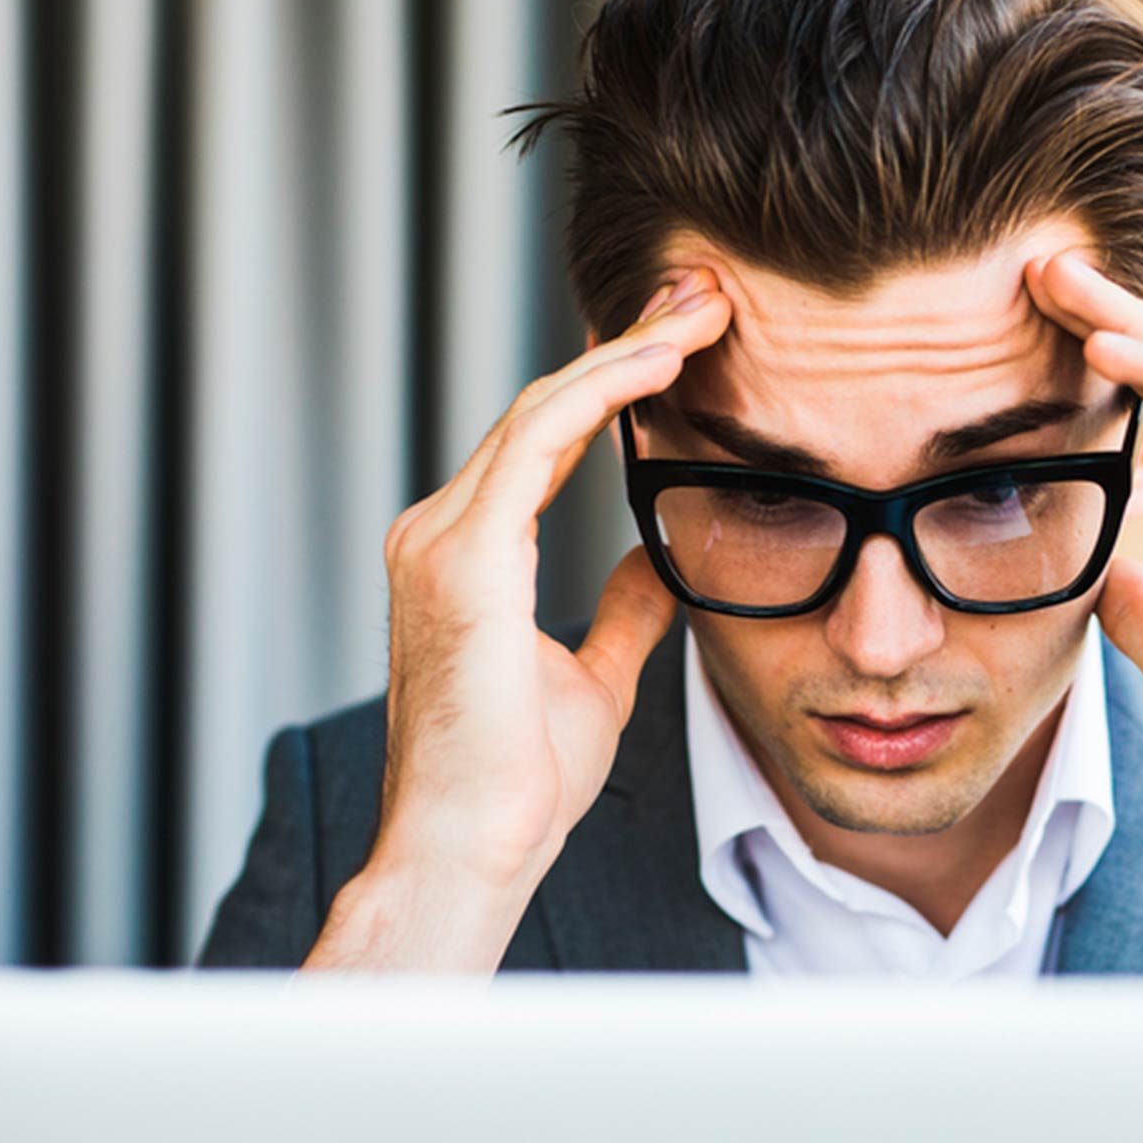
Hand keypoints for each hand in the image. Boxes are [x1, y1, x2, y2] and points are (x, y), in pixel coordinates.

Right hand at [304, 270, 731, 971]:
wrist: (472, 847)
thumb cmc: (519, 785)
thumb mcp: (593, 677)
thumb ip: (621, 612)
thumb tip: (656, 563)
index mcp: (465, 557)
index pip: (545, 441)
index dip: (614, 384)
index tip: (683, 342)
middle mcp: (440, 532)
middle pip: (544, 408)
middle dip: (627, 344)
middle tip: (701, 294)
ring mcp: (441, 539)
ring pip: (543, 409)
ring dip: (626, 352)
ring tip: (698, 308)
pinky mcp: (461, 556)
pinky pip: (539, 441)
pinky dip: (603, 391)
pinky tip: (662, 361)